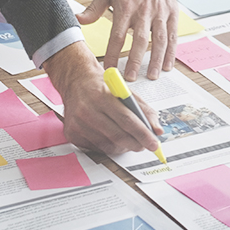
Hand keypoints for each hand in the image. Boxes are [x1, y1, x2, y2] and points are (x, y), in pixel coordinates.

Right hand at [43, 43, 163, 153]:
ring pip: (107, 145)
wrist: (75, 81)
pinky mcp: (72, 133)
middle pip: (118, 136)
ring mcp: (77, 124)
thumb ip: (143, 110)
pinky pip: (96, 148)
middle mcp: (87, 110)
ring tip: (130, 141)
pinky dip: (109, 147)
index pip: (127, 120)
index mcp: (101, 96)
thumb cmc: (102, 86)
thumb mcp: (125, 91)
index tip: (154, 143)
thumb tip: (157, 130)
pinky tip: (112, 139)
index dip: (143, 134)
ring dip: (123, 147)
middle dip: (136, 144)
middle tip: (145, 145)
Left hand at [77, 0, 177, 80]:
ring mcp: (160, 12)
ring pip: (159, 40)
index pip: (117, 35)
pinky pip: (173, 35)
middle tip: (129, 78)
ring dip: (155, 60)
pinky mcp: (172, 12)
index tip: (108, 68)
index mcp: (125, 6)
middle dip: (134, 61)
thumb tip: (78, 19)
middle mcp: (144, 10)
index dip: (112, 53)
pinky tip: (167, 64)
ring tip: (151, 75)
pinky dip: (171, 51)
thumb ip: (94, 8)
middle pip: (139, 41)